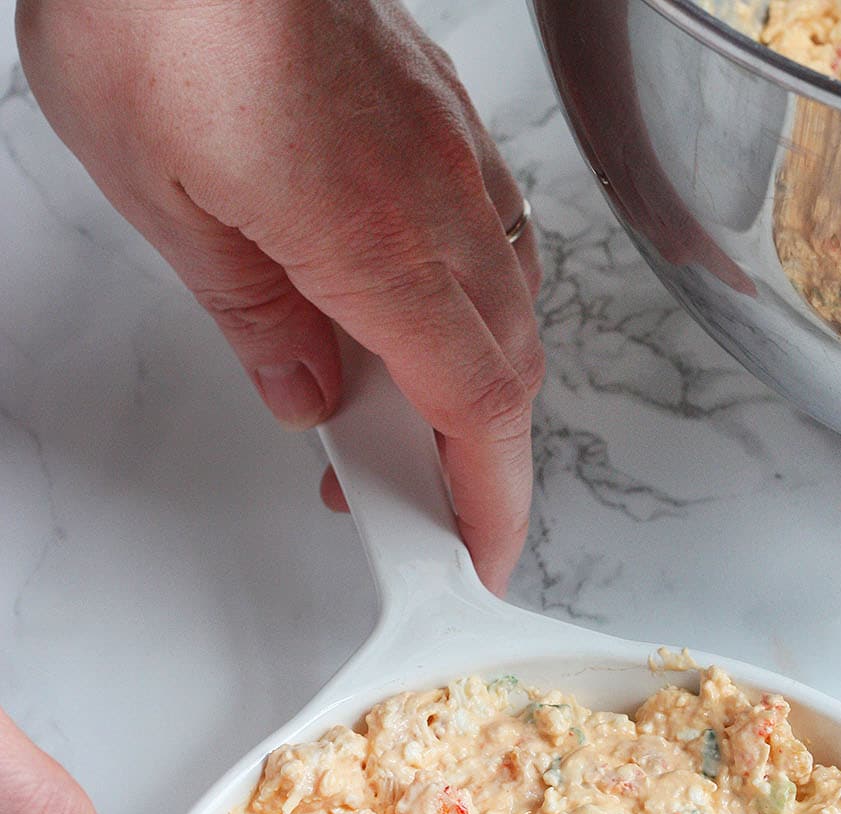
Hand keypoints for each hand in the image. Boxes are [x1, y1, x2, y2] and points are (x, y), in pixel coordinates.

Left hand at [16, 0, 543, 592]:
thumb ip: (253, 315)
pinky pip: (487, 226)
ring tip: (394, 412)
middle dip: (475, 456)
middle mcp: (440, 194)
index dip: (491, 498)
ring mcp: (450, 143)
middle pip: (507, 365)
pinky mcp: (437, 102)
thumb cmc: (155, 5)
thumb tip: (306, 392)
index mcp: (379, 241)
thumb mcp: (165, 202)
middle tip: (406, 500)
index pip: (474, 408)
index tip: (484, 554)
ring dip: (471, 378)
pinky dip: (463, 296)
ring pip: (507, 296)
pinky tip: (407, 305)